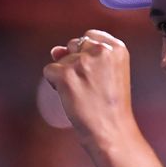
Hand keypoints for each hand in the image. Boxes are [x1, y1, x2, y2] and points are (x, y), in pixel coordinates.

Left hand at [43, 30, 137, 148]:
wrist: (111, 130)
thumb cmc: (109, 105)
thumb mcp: (108, 73)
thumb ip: (84, 54)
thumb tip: (55, 50)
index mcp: (117, 48)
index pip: (89, 36)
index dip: (86, 54)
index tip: (96, 73)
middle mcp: (101, 50)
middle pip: (74, 45)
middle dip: (74, 63)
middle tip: (89, 86)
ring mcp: (83, 62)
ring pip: (60, 59)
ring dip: (65, 76)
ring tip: (83, 93)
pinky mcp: (66, 74)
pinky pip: (49, 71)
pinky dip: (55, 84)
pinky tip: (70, 96)